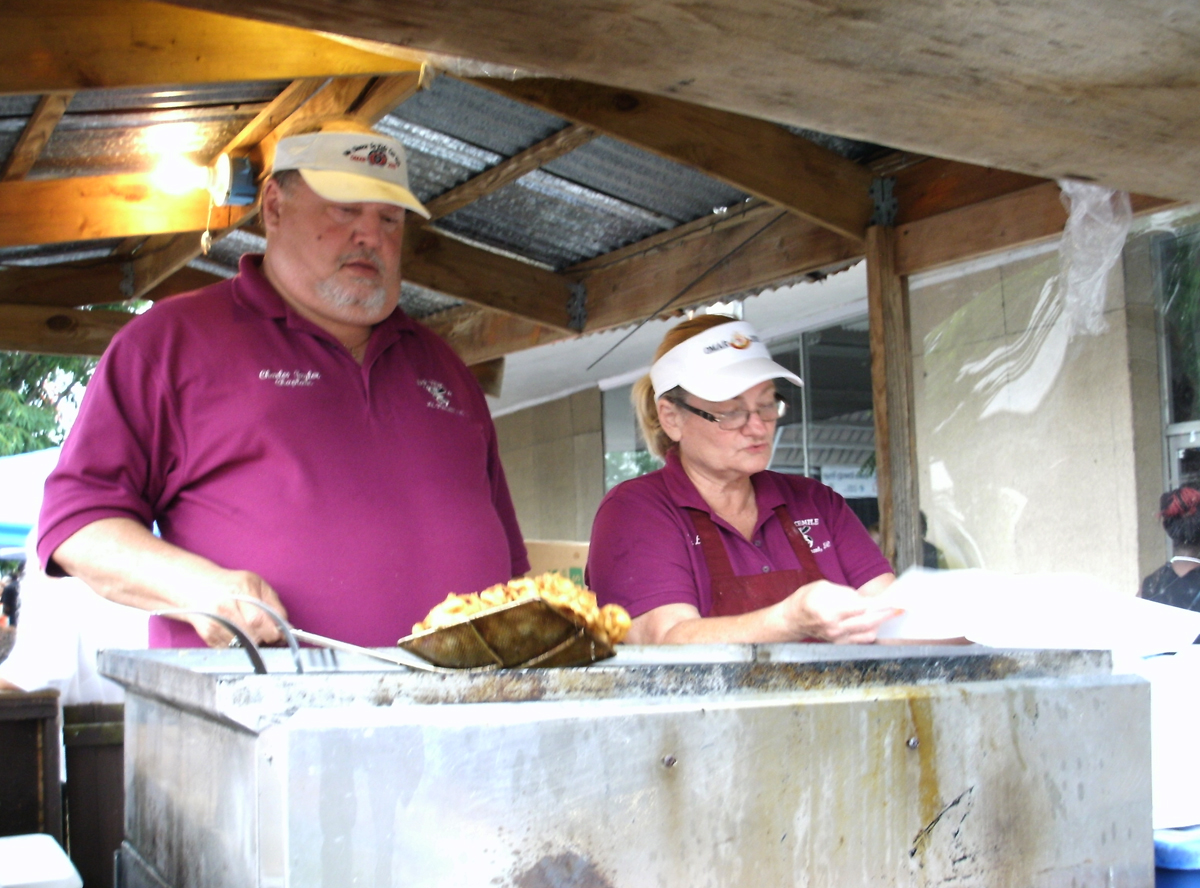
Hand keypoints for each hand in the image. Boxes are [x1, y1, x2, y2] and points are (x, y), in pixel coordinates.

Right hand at [176, 570, 288, 648]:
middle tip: (268, 636)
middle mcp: (225, 606)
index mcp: (242, 589)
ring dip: (253, 646)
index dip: (273, 633)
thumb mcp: (257, 584)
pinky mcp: (208, 635)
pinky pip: (231, 650)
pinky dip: (239, 648)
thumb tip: (288, 628)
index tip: (280, 635)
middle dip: (265, 640)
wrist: (197, 586)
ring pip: (242, 646)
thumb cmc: (233, 585)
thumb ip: (274, 604)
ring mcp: (215, 622)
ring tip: (253, 635)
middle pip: (253, 636)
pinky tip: (238, 637)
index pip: (260, 620)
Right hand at [777, 579, 899, 643]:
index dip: (880, 603)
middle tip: (899, 608)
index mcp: (829, 609)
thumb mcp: (824, 586)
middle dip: (886, 614)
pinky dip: (872, 631)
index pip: (862, 606)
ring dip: (881, 623)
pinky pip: (862, 640)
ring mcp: (838, 637)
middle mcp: (835, 626)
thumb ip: (845, 592)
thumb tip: (864, 599)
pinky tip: (876, 623)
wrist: (793, 619)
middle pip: (869, 621)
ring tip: (889, 614)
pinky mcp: (840, 643)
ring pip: (868, 632)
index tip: (893, 600)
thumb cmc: (807, 599)